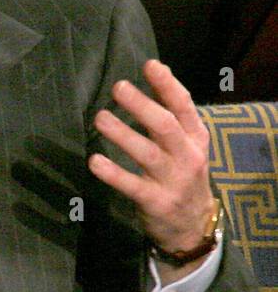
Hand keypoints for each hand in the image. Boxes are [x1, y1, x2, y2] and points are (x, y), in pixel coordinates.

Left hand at [88, 60, 215, 278]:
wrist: (194, 226)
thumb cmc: (183, 174)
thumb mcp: (187, 143)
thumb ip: (172, 111)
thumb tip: (157, 69)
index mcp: (196, 138)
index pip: (184, 107)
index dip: (167, 85)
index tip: (149, 65)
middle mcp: (188, 157)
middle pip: (165, 127)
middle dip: (142, 106)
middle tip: (118, 87)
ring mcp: (173, 181)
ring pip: (148, 154)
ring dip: (122, 134)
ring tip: (100, 117)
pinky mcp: (156, 202)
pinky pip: (132, 186)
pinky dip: (113, 173)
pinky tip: (94, 161)